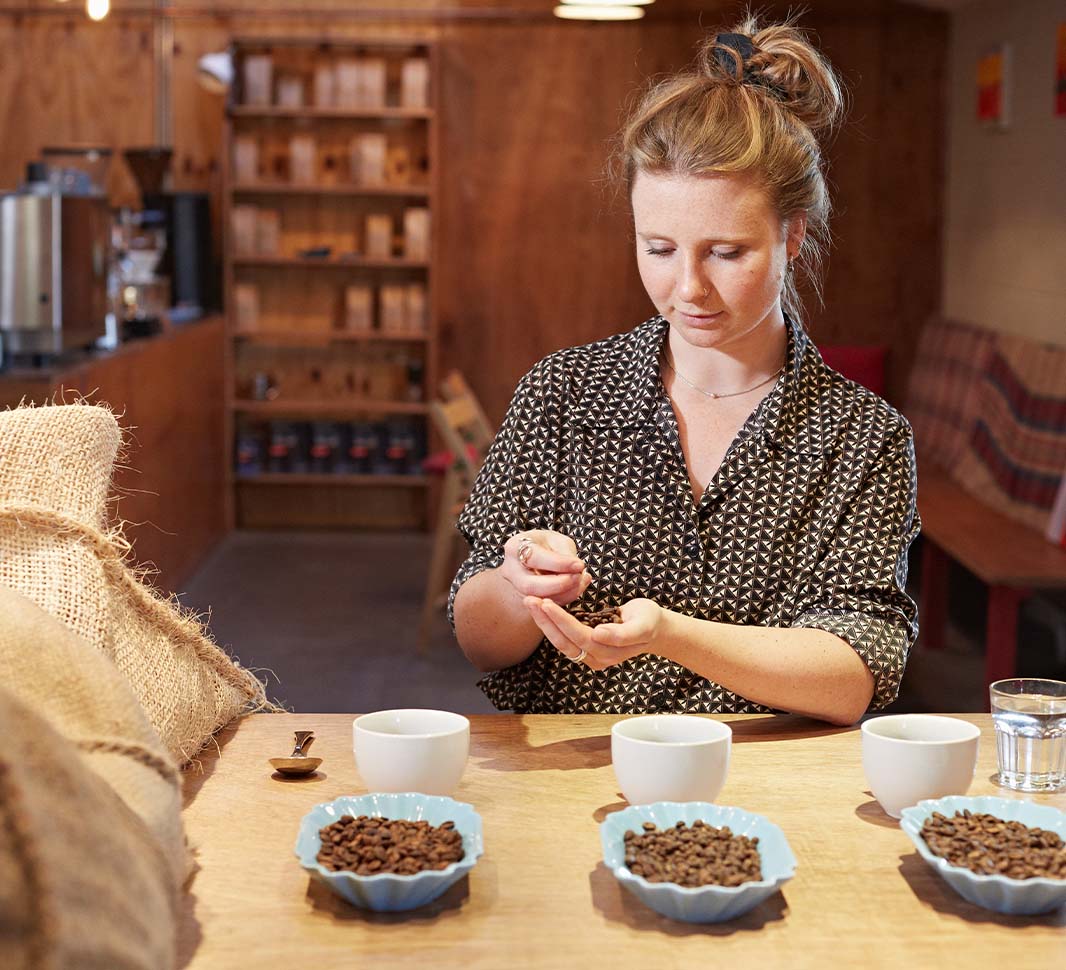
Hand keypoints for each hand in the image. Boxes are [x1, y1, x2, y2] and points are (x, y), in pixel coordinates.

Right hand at [500, 530, 591, 605]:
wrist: (535, 557)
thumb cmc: (546, 545)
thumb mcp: (557, 540)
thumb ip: (565, 553)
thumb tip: (577, 569)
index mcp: (514, 548)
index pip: (534, 558)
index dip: (559, 563)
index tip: (580, 565)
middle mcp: (510, 571)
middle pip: (531, 586)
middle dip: (559, 584)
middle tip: (579, 577)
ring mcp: (516, 588)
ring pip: (539, 599)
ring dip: (566, 592)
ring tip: (582, 580)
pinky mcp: (528, 601)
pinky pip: (547, 605)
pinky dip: (566, 597)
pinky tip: (579, 585)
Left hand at [523, 597, 665, 669]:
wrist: (656, 628)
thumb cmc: (650, 622)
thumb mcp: (643, 624)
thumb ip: (622, 633)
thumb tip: (598, 634)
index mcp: (608, 653)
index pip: (578, 636)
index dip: (560, 620)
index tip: (545, 602)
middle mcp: (596, 658)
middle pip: (563, 641)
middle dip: (545, 621)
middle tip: (529, 599)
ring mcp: (590, 655)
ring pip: (560, 640)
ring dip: (544, 622)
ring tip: (531, 602)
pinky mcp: (586, 647)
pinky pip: (564, 637)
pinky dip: (551, 623)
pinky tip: (542, 608)